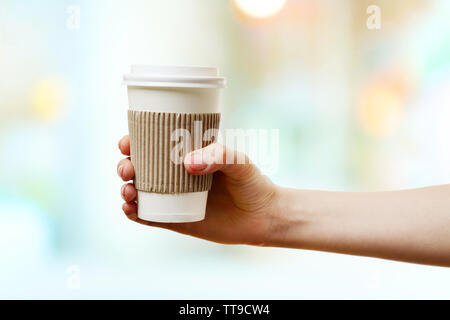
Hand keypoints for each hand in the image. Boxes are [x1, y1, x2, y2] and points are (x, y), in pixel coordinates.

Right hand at [117, 135, 282, 245]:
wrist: (263, 217)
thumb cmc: (252, 184)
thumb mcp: (239, 162)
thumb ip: (218, 156)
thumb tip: (188, 163)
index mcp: (187, 156)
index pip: (154, 146)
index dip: (134, 142)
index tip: (126, 143)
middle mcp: (176, 177)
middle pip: (140, 168)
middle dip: (125, 166)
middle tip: (128, 168)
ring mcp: (174, 199)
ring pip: (139, 192)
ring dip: (126, 189)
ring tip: (128, 191)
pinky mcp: (176, 221)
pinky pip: (149, 217)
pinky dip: (134, 214)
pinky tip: (129, 209)